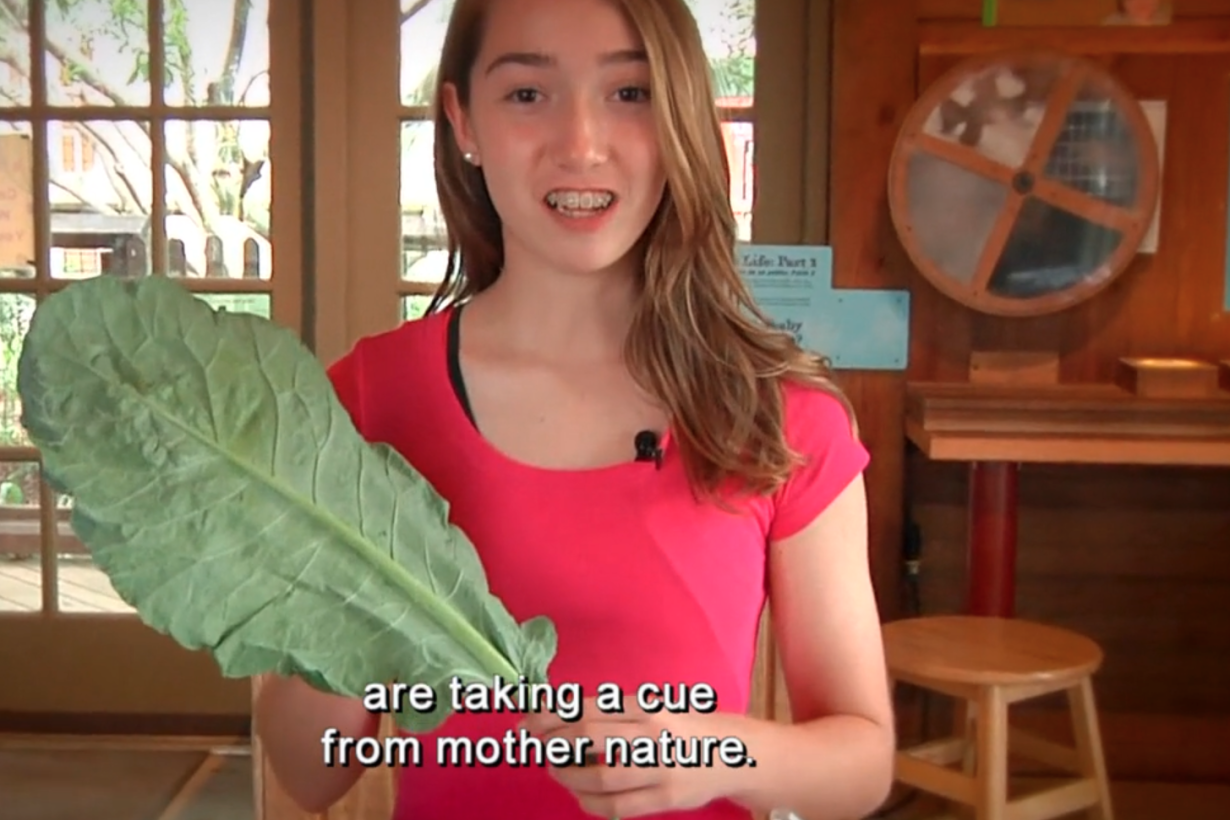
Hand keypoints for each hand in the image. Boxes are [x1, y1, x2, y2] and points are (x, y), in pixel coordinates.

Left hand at [520, 697, 742, 817]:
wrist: (737, 754)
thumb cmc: (687, 728)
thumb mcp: (656, 709)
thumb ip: (618, 715)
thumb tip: (563, 720)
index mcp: (647, 706)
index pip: (589, 708)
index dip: (553, 716)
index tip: (528, 722)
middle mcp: (652, 733)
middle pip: (590, 737)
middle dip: (554, 743)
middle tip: (536, 747)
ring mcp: (661, 768)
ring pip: (600, 775)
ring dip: (569, 776)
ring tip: (557, 771)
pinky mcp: (668, 797)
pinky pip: (619, 807)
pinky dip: (592, 804)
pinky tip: (582, 797)